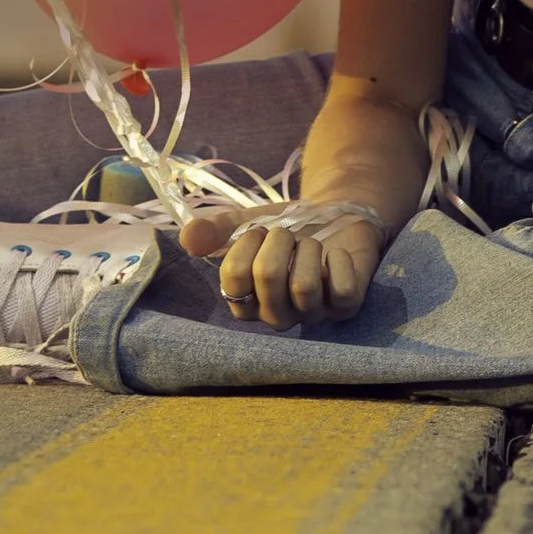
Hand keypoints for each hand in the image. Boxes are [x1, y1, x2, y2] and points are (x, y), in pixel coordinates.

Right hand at [177, 202, 383, 326]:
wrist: (335, 218)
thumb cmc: (287, 229)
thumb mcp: (249, 223)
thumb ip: (217, 230)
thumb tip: (187, 237)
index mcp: (246, 301)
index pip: (233, 282)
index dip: (245, 246)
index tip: (257, 231)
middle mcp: (276, 315)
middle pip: (268, 277)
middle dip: (279, 239)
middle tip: (287, 235)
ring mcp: (311, 314)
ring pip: (304, 286)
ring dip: (308, 249)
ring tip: (309, 246)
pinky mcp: (345, 306)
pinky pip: (342, 291)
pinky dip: (338, 262)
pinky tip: (334, 257)